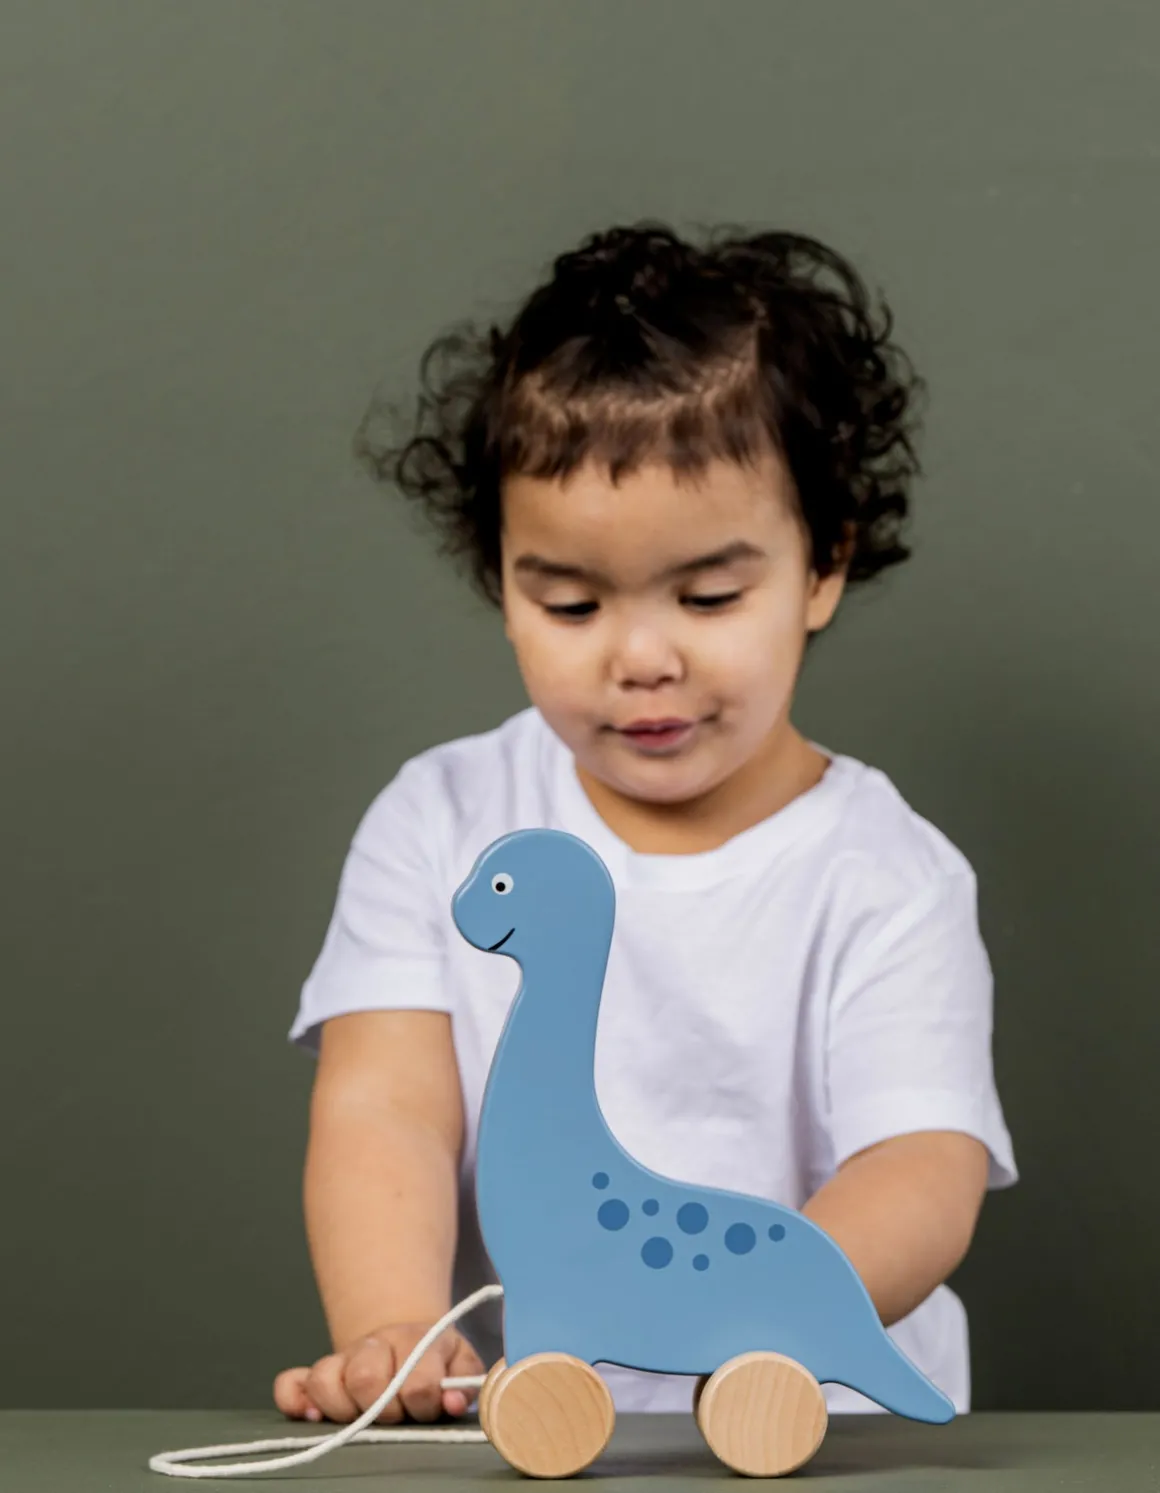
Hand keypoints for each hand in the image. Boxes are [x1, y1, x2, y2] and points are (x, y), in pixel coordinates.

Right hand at [273, 1321, 485, 1424]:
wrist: (407, 1333)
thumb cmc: (435, 1359)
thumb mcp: (461, 1362)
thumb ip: (466, 1382)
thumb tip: (452, 1401)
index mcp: (415, 1342)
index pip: (415, 1380)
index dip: (424, 1402)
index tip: (429, 1407)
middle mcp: (374, 1346)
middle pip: (365, 1378)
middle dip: (383, 1409)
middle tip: (395, 1414)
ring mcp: (342, 1359)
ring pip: (324, 1378)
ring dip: (343, 1407)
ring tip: (360, 1414)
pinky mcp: (316, 1373)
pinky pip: (290, 1384)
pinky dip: (295, 1401)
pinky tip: (311, 1415)